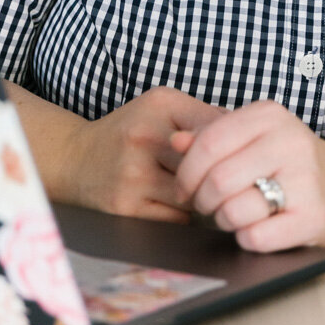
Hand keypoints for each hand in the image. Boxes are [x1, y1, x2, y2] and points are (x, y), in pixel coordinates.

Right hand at [62, 87, 225, 221]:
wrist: (75, 159)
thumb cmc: (129, 132)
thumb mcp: (162, 108)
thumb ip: (203, 115)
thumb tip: (249, 134)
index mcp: (160, 106)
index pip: (217, 128)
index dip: (234, 146)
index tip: (240, 155)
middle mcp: (145, 137)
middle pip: (208, 164)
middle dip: (220, 174)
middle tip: (228, 179)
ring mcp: (133, 174)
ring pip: (195, 195)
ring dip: (204, 198)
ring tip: (204, 192)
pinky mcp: (125, 207)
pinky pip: (177, 219)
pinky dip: (184, 216)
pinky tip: (179, 205)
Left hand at [172, 100, 324, 250]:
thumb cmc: (285, 160)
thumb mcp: (250, 138)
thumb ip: (210, 138)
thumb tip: (175, 142)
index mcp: (269, 115)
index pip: (208, 143)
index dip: (186, 171)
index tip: (184, 188)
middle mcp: (290, 141)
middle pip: (217, 180)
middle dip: (202, 200)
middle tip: (206, 206)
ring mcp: (305, 179)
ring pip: (234, 210)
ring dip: (224, 220)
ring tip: (234, 214)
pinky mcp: (314, 217)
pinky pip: (256, 237)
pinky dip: (246, 238)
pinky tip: (255, 229)